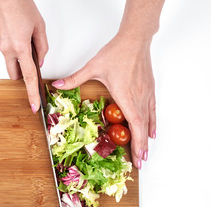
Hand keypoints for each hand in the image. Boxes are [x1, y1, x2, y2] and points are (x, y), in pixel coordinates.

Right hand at [0, 0, 47, 111]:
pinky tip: (15, 33)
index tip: (34, 106)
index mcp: (20, 48)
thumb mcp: (39, 26)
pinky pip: (4, 50)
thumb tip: (40, 60)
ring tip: (23, 37)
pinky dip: (11, 46)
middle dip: (23, 74)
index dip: (32, 93)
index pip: (28, 77)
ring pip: (9, 61)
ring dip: (17, 57)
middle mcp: (6, 49)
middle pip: (15, 74)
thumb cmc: (19, 4)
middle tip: (31, 63)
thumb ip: (42, 46)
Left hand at [52, 34, 155, 168]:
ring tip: (146, 153)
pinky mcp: (149, 89)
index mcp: (125, 97)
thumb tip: (57, 85)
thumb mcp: (93, 67)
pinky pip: (153, 110)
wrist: (134, 40)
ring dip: (147, 139)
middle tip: (141, 163)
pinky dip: (152, 123)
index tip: (138, 157)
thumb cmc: (117, 53)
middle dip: (142, 147)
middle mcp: (138, 98)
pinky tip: (152, 131)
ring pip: (149, 121)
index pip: (134, 125)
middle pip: (143, 128)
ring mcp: (146, 94)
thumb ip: (75, 79)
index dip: (137, 143)